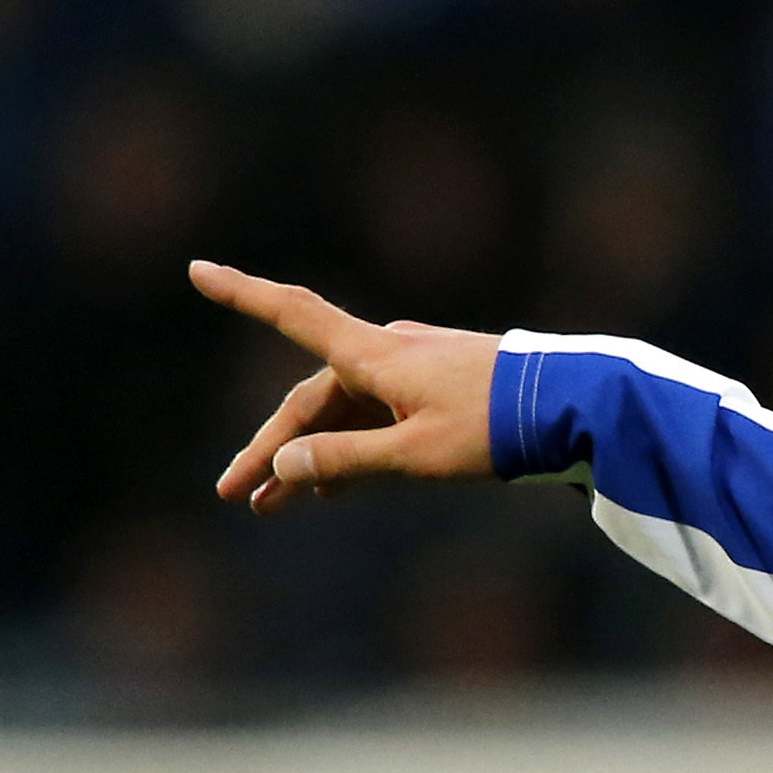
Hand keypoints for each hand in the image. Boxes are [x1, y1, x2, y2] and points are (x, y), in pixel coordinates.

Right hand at [193, 260, 501, 512]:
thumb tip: (284, 465)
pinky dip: (352, 449)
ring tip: (277, 503)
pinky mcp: (440, 390)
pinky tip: (333, 489)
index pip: (291, 315)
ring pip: (345, 414)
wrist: (576, 408)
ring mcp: (415, 370)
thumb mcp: (416, 455)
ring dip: (311, 457)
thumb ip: (347, 460)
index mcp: (374, 355)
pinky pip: (378, 419)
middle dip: (274, 449)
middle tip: (239, 494)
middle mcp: (388, 352)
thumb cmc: (497, 430)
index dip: (242, 294)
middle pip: (313, 399)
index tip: (197, 269)